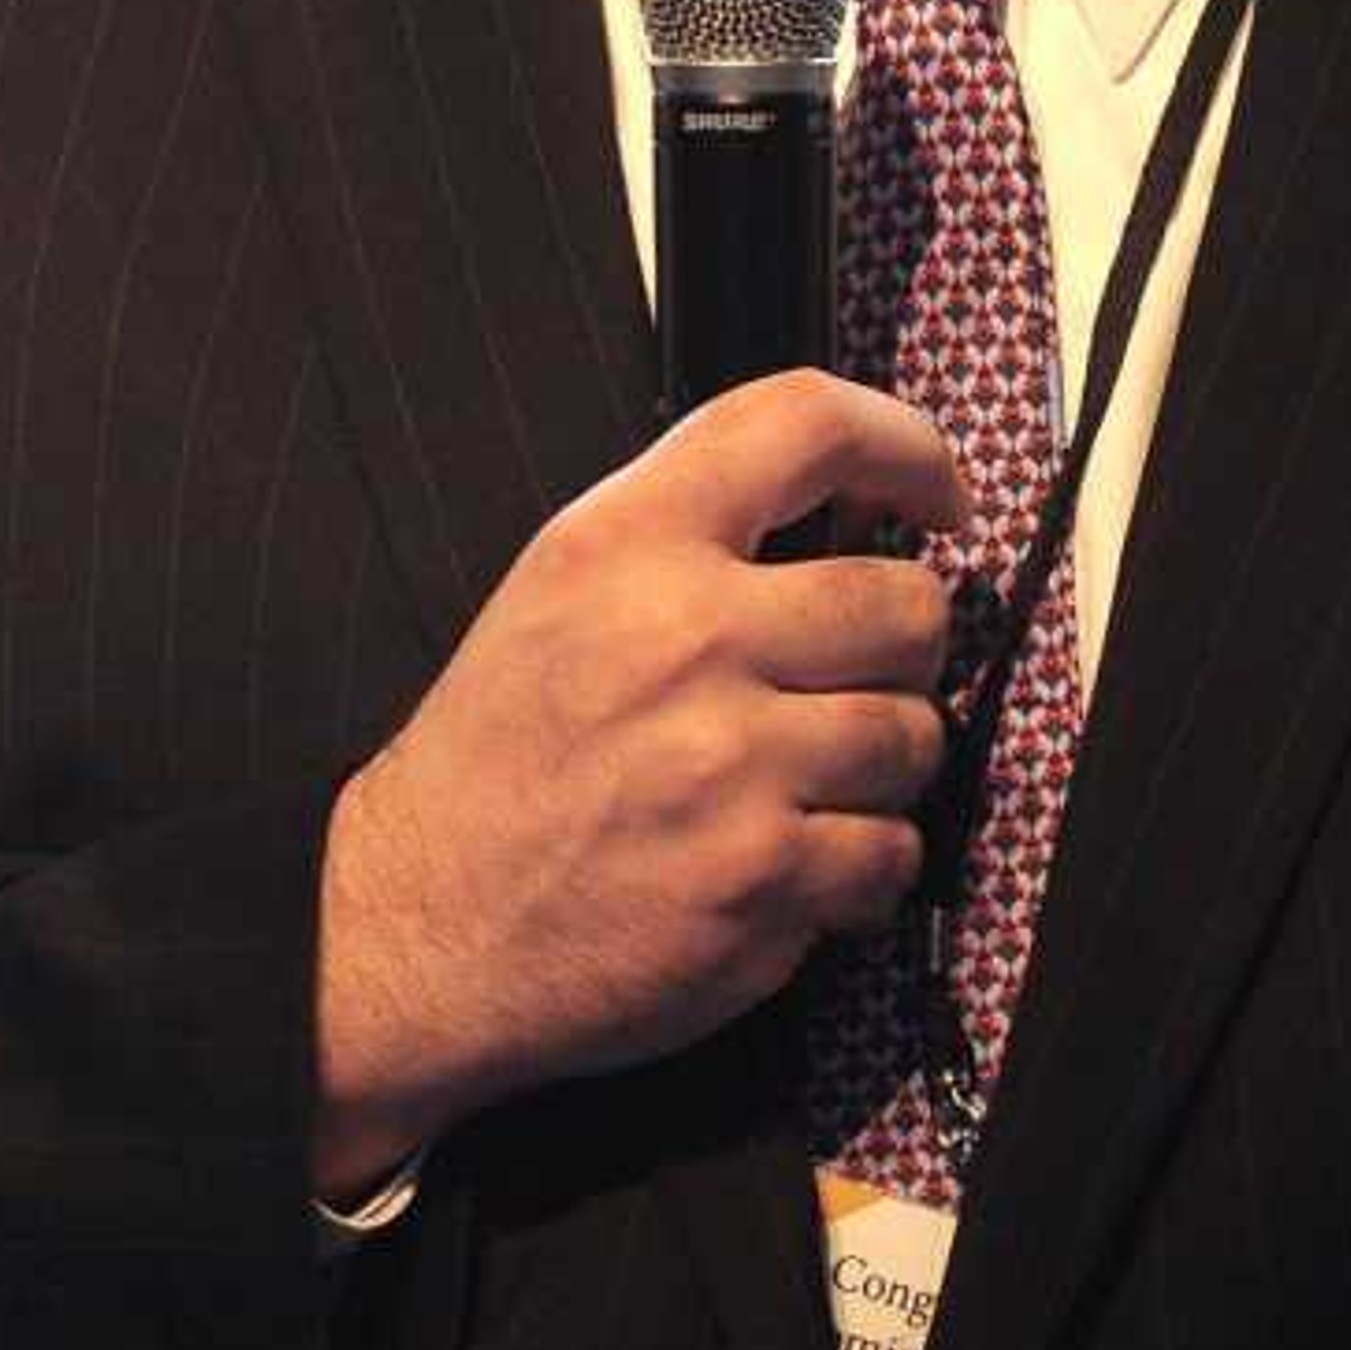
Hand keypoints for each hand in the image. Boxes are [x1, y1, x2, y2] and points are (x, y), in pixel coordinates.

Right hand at [311, 371, 967, 1193]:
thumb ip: (692, 535)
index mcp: (625, 544)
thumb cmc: (498, 763)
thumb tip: (861, 512)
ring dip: (880, 770)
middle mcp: (683, 638)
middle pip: (908, 605)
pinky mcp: (759, 879)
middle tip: (847, 683)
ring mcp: (728, 764)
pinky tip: (782, 864)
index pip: (805, 423)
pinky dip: (858, 869)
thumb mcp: (560, 592)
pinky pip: (892, 852)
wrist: (415, 926)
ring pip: (916, 737)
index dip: (906, 445)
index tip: (935, 494)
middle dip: (900, 651)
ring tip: (797, 786)